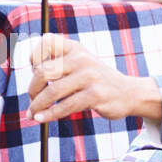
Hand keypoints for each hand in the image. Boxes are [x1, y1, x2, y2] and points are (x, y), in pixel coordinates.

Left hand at [27, 34, 160, 122]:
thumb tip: (32, 77)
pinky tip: (41, 119)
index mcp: (75, 48)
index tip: (33, 71)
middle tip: (32, 101)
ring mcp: (89, 76)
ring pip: (53, 91)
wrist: (129, 93)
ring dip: (38, 105)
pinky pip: (65, 106)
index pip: (47, 42)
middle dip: (33, 89)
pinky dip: (50, 114)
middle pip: (44, 71)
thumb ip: (59, 65)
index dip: (34, 56)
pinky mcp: (95, 95)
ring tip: (32, 114)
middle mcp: (81, 59)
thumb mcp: (80, 64)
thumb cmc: (96, 81)